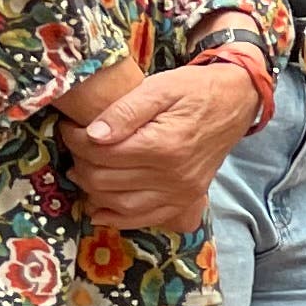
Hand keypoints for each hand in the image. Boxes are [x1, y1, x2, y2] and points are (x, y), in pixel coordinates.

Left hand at [60, 63, 258, 229]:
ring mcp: (181, 192)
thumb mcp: (160, 87)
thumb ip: (125, 110)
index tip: (68, 128)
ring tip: (84, 171)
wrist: (236, 101)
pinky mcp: (185, 199)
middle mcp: (173, 175)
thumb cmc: (196, 89)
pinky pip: (144, 218)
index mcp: (164, 145)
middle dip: (80, 163)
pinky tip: (100, 208)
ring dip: (92, 190)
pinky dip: (117, 218)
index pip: (101, 152)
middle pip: (105, 180)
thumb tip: (92, 135)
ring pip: (119, 204)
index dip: (75, 140)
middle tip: (76, 147)